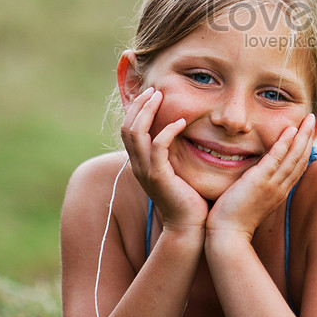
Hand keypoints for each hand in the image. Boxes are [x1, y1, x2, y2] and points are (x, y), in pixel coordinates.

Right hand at [121, 87, 207, 231]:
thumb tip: (185, 133)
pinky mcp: (159, 177)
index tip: (152, 93)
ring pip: (136, 133)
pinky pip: (157, 147)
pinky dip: (167, 131)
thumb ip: (174, 153)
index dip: (136, 109)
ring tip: (161, 96)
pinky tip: (182, 122)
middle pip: (127, 127)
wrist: (189, 227)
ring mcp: (146, 171)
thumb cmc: (189, 198)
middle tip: (155, 89)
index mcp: (140, 163)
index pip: (129, 129)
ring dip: (147, 111)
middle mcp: (138, 166)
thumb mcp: (177, 171)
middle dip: (139, 104)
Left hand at [205, 113, 316, 241]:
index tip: (310, 133)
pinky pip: (276, 159)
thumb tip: (257, 176)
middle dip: (310, 137)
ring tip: (309, 118)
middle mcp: (281, 188)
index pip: (298, 166)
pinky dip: (285, 143)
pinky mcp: (260, 182)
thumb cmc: (234, 219)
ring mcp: (272, 185)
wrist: (226, 235)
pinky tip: (291, 129)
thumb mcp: (252, 200)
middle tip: (315, 118)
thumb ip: (258, 187)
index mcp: (280, 192)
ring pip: (294, 157)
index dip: (306, 148)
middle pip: (302, 159)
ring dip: (303, 136)